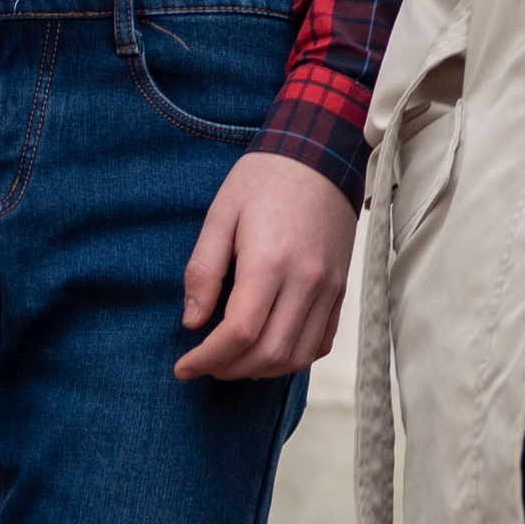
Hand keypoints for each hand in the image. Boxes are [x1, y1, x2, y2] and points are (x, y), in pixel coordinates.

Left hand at [175, 150, 357, 381]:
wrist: (320, 154)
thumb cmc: (263, 181)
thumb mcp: (220, 214)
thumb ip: (203, 270)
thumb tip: (192, 321)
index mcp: (270, 261)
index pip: (239, 332)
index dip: (207, 358)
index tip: (183, 366)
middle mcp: (305, 280)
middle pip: (269, 353)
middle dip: (229, 369)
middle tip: (204, 364)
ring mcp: (328, 287)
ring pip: (297, 355)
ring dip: (261, 369)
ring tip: (233, 360)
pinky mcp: (341, 287)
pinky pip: (321, 342)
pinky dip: (293, 357)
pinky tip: (268, 348)